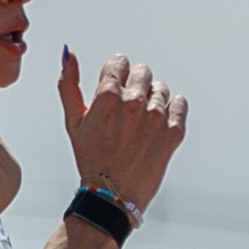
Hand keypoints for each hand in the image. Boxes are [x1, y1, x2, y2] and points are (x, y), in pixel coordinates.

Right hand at [57, 49, 186, 212]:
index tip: (113, 89)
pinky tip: (156, 125)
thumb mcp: (73, 121)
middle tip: (126, 109)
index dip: (115, 74)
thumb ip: (69, 84)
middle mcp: (134, 103)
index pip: (120, 62)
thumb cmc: (90, 158)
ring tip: (139, 122)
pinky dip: (172, 110)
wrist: (112, 196)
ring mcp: (156, 117)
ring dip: (151, 99)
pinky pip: (180, 104)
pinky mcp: (174, 132)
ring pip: (160, 88)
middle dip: (134, 84)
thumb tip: (68, 53)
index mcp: (108, 97)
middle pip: (142, 71)